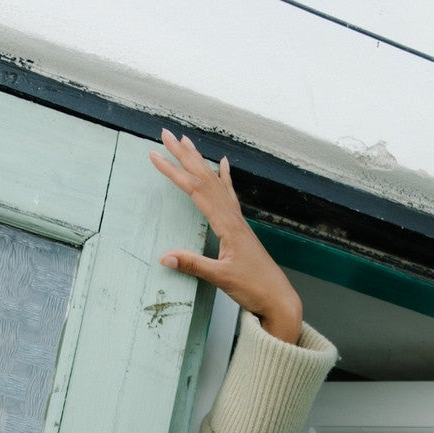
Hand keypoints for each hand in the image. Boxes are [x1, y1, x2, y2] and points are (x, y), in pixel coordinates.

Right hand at [148, 130, 303, 343]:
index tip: (155, 155)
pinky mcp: (241, 228)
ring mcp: (238, 221)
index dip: (173, 171)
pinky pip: (230, 195)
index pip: (195, 190)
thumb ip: (193, 265)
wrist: (278, 299)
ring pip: (216, 182)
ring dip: (200, 161)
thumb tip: (164, 256)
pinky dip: (225, 178)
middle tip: (166, 133)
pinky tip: (224, 164)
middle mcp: (233, 217)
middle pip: (205, 177)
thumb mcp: (221, 279)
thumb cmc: (254, 289)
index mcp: (227, 224)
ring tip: (187, 141)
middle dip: (184, 155)